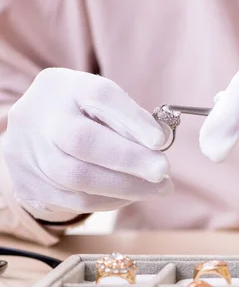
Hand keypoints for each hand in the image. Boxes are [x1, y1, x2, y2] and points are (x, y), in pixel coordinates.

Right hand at [2, 68, 172, 221]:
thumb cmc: (81, 116)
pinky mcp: (28, 184)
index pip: (98, 96)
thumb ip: (128, 119)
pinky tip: (132, 195)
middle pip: (82, 140)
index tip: (160, 141)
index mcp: (63, 86)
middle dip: (129, 159)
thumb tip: (158, 144)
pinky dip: (111, 200)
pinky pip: (76, 200)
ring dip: (127, 187)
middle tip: (162, 170)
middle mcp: (38, 115)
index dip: (131, 120)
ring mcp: (27, 151)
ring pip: (78, 177)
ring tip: (158, 188)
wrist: (33, 138)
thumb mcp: (102, 105)